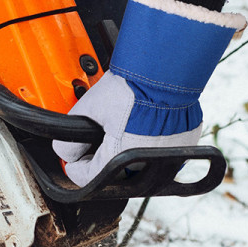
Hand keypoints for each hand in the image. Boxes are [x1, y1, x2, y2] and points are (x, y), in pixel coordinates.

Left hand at [53, 0, 244, 186]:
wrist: (164, 70)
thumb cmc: (131, 86)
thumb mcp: (91, 107)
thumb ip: (73, 134)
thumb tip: (65, 151)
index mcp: (120, 157)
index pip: (91, 176)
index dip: (76, 168)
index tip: (73, 160)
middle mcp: (146, 163)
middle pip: (116, 172)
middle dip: (101, 157)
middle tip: (93, 141)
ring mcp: (167, 155)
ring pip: (139, 164)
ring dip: (124, 150)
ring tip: (116, 129)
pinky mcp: (183, 143)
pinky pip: (160, 153)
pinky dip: (147, 144)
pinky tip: (139, 126)